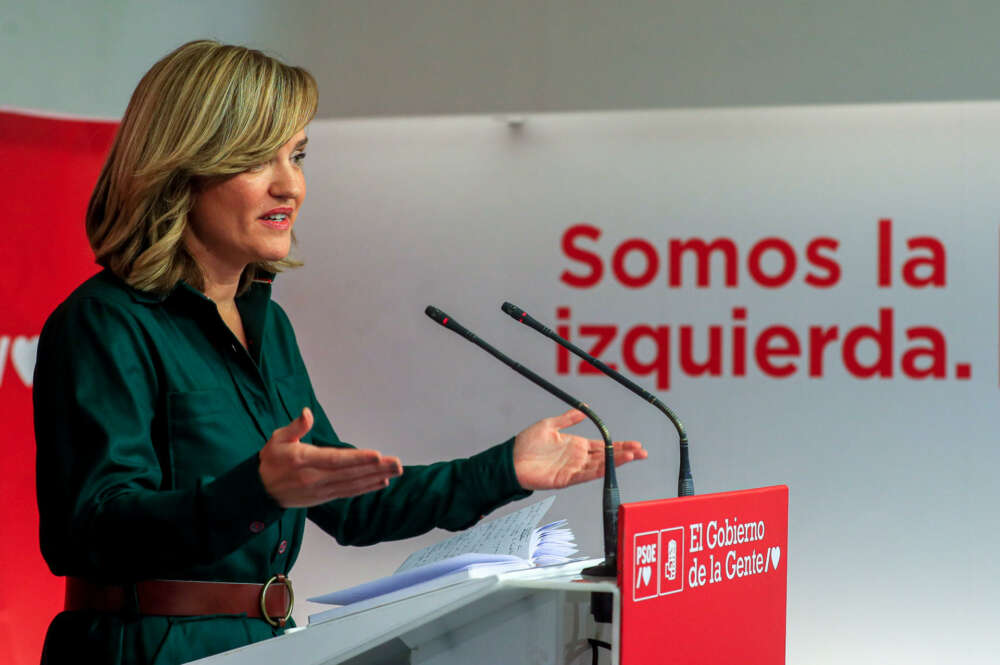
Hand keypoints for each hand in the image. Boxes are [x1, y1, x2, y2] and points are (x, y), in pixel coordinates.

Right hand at [259, 408, 402, 507]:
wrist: (262, 491)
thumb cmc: (272, 460)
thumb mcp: (277, 438)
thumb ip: (295, 427)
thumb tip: (307, 412)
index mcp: (304, 460)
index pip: (335, 459)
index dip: (357, 458)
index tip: (377, 455)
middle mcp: (315, 478)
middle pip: (350, 473)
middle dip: (375, 468)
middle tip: (397, 463)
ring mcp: (321, 490)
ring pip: (352, 484)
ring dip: (376, 478)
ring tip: (395, 471)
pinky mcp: (324, 497)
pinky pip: (348, 492)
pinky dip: (366, 488)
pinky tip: (382, 481)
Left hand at [512, 409, 645, 490]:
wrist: (510, 460)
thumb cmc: (526, 444)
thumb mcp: (549, 425)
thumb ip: (567, 419)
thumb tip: (584, 410)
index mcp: (577, 445)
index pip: (604, 445)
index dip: (620, 445)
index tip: (636, 444)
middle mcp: (578, 458)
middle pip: (606, 456)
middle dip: (625, 454)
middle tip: (643, 452)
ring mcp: (573, 469)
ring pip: (599, 465)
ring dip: (616, 461)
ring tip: (632, 456)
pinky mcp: (564, 479)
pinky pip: (584, 475)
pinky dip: (598, 471)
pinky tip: (609, 466)